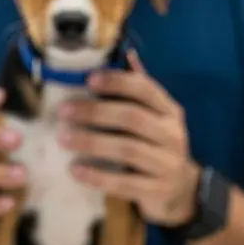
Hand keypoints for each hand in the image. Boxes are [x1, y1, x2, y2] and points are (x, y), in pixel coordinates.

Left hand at [56, 51, 200, 225]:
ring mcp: (167, 164)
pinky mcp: (157, 191)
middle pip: (133, 118)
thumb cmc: (156, 146)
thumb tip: (126, 53)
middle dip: (95, 112)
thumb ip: (139, 89)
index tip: (89, 79)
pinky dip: (98, 176)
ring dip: (92, 142)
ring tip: (62, 138)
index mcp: (169, 111)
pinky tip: (75, 170)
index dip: (118, 82)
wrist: (181, 191)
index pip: (146, 89)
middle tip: (62, 111)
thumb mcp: (154, 117)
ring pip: (128, 150)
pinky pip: (125, 183)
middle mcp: (172, 135)